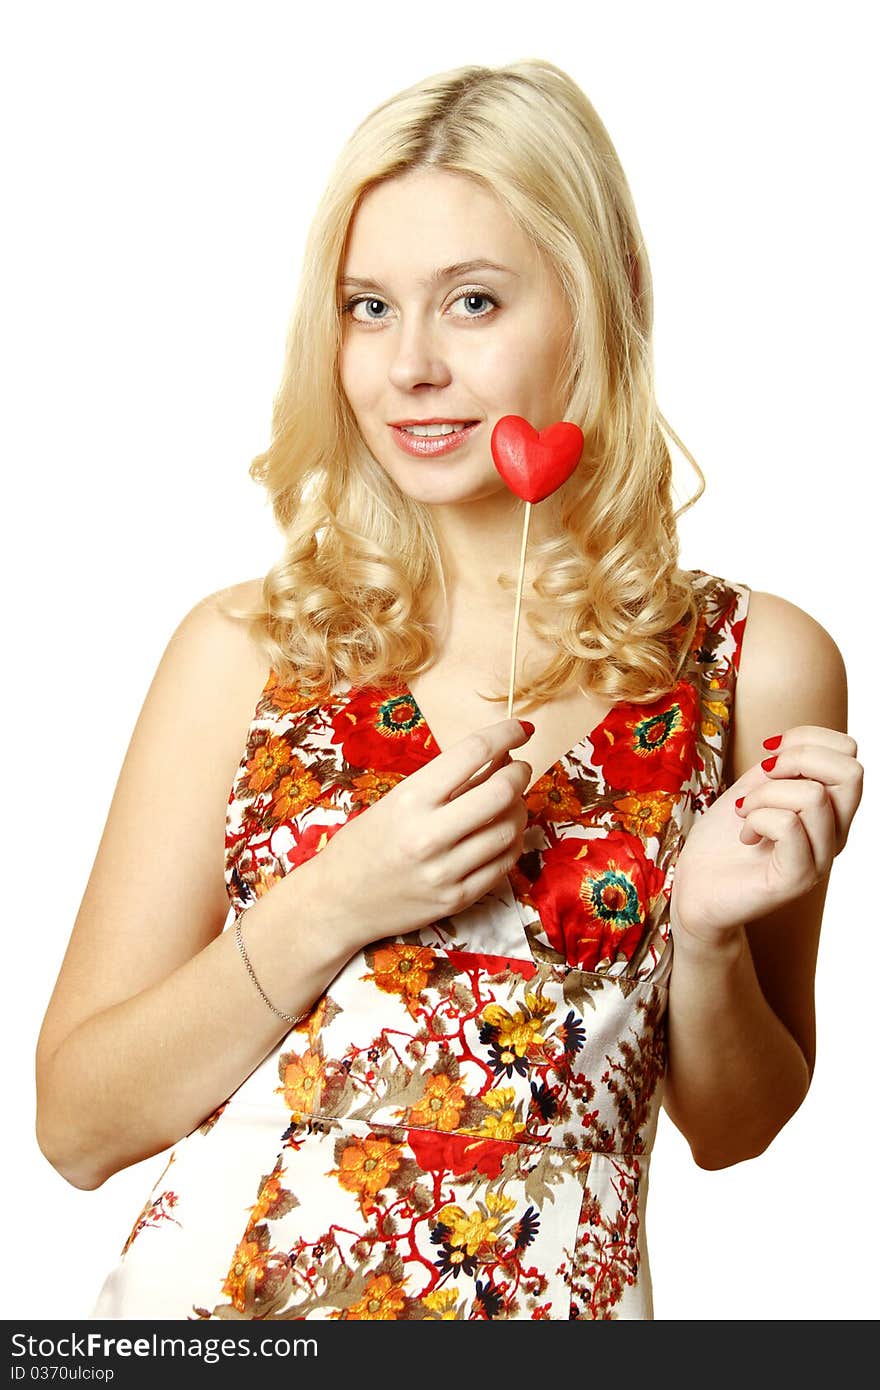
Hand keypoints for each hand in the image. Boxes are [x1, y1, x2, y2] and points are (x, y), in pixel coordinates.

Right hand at [315, 716, 533, 945]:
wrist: (338, 901)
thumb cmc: (365, 843)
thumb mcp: (396, 801)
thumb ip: (446, 782)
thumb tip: (499, 756)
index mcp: (410, 799)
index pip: (473, 752)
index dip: (506, 733)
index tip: (520, 728)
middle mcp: (429, 835)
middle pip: (501, 792)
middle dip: (519, 773)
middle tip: (518, 768)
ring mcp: (445, 871)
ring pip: (509, 829)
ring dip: (519, 807)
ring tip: (509, 802)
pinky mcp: (457, 899)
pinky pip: (504, 864)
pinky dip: (512, 841)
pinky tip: (503, 832)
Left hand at [670, 725, 862, 948]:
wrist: (696, 886)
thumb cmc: (723, 837)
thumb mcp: (755, 787)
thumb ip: (783, 765)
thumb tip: (796, 745)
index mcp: (831, 809)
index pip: (850, 754)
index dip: (807, 739)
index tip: (769, 755)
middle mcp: (835, 835)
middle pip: (851, 772)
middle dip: (797, 758)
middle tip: (762, 777)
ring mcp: (820, 860)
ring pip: (814, 796)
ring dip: (765, 794)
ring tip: (745, 813)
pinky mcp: (796, 879)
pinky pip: (789, 826)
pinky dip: (758, 818)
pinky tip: (747, 834)